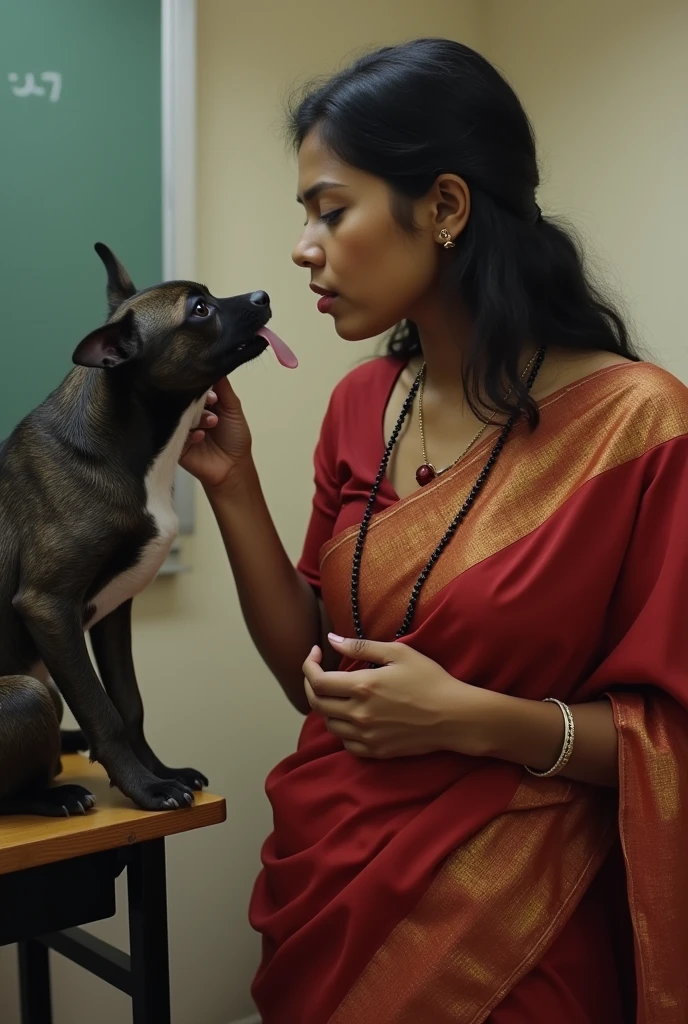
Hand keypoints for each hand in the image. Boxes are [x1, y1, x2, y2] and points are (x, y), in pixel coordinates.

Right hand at [180, 376, 252, 489]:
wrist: (232, 468)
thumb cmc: (235, 439)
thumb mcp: (233, 408)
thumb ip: (224, 387)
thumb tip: (216, 364)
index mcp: (202, 402)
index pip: (195, 385)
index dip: (201, 385)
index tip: (212, 393)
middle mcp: (190, 412)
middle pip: (185, 398)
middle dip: (198, 400)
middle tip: (211, 403)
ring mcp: (181, 427)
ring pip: (180, 414)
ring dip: (198, 417)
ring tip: (212, 423)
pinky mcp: (175, 442)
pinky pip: (176, 432)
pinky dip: (191, 433)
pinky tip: (202, 436)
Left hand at [303, 635, 494, 758]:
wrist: (455, 716)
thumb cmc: (430, 680)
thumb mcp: (398, 653)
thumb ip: (361, 646)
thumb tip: (332, 640)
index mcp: (362, 687)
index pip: (317, 681)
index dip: (308, 666)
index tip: (315, 653)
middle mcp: (359, 714)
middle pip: (317, 703)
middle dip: (312, 684)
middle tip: (319, 671)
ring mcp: (367, 736)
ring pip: (329, 725)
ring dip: (327, 707)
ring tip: (338, 693)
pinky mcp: (377, 751)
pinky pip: (346, 744)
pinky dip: (342, 729)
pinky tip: (353, 716)